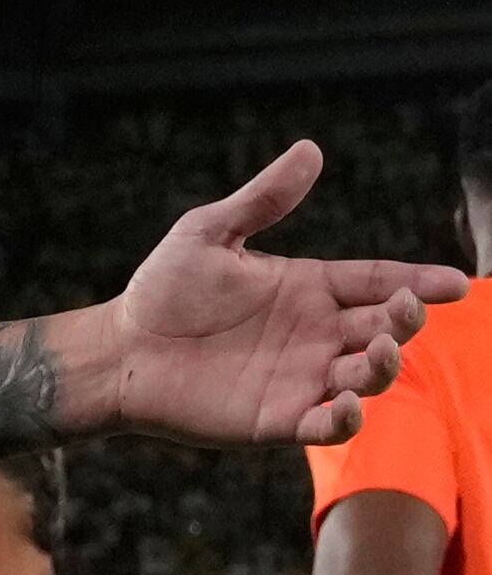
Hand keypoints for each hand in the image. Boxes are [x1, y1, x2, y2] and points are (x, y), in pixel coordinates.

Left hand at [103, 144, 463, 447]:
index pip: (379, 281)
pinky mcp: (277, 418)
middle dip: (406, 320)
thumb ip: (262, 200)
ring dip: (383, 367)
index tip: (458, 283)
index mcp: (309, 288)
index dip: (419, 282)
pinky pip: (326, 425)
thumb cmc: (161, 290)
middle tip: (406, 307)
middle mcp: (316, 334)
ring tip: (380, 348)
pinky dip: (343, 419)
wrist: (117, 349)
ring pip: (366, 377)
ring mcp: (301, 378)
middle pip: (384, 328)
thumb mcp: (209, 234)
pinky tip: (343, 403)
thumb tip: (310, 148)